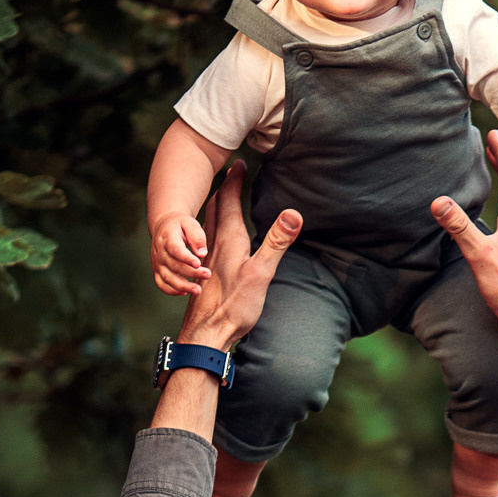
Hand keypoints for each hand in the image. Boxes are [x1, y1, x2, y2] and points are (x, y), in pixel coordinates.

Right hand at [151, 211, 210, 297]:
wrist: (164, 226)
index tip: (199, 263)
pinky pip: (161, 284)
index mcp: (167, 238)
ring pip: (167, 278)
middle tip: (207, 274)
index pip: (175, 250)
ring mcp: (157, 262)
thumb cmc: (181, 226)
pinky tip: (185, 292)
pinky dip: (171, 291)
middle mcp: (159, 251)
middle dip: (191, 272)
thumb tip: (202, 254)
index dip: (186, 258)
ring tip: (198, 290)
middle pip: (174, 265)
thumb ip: (197, 236)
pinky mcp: (157, 270)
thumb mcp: (190, 224)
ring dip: (183, 286)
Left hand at [176, 162, 300, 349]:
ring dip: (212, 206)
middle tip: (228, 174)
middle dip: (222, 188)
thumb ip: (276, 242)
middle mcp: (213, 245)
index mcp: (228, 240)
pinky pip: (204, 241)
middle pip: (214, 208)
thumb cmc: (234, 306)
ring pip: (206, 224)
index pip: (228, 200)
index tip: (239, 162)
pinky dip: (208, 229)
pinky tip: (211, 241)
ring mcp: (206, 259)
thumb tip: (293, 214)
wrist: (207, 334)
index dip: (234, 180)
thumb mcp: (261, 272)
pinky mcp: (203, 273)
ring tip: (218, 198)